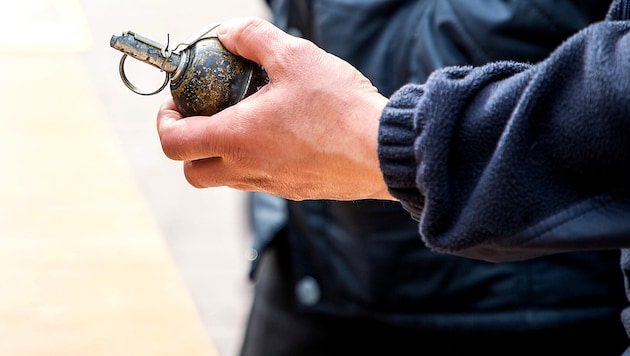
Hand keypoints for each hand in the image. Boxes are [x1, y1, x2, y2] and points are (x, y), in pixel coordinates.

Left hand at [156, 17, 393, 200]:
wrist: (382, 150)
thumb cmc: (339, 107)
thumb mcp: (295, 56)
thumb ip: (253, 38)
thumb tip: (228, 32)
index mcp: (236, 139)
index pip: (173, 143)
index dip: (165, 121)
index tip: (178, 103)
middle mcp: (247, 170)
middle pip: (193, 172)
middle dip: (188, 146)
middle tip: (205, 117)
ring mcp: (271, 186)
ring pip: (226, 179)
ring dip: (222, 153)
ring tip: (247, 120)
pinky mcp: (295, 191)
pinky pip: (259, 181)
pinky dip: (254, 161)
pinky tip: (280, 134)